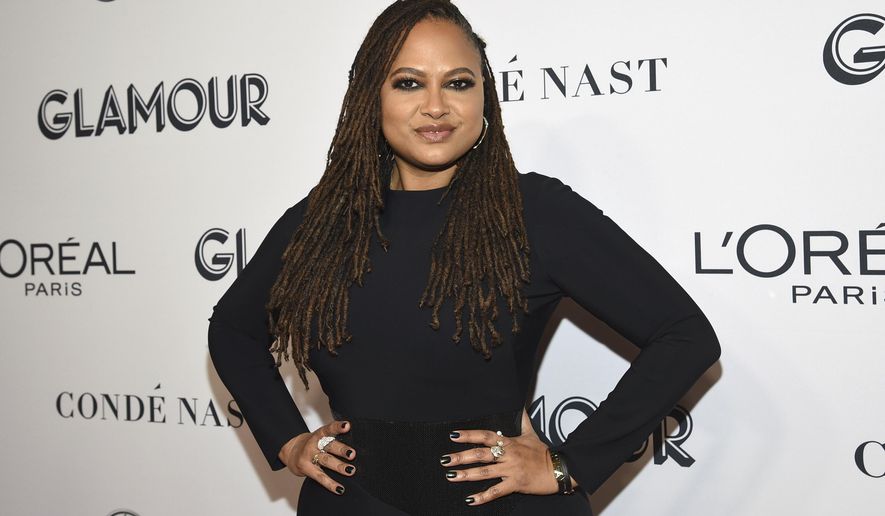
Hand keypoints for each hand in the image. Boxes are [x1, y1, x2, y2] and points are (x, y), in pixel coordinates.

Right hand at [278, 419, 356, 494]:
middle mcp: (313, 444)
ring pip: (326, 461)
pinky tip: (340, 488)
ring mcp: (309, 456)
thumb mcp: (320, 438)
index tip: (347, 425)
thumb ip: (334, 440)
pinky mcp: (306, 469)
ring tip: (351, 470)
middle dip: (341, 450)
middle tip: (352, 454)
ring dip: (339, 466)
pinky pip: (320, 477)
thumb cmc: (312, 445)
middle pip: (329, 446)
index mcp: (319, 434)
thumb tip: (356, 448)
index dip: (337, 427)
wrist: (290, 452)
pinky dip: (330, 484)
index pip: (328, 429)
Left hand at [440, 408, 560, 505]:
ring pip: (485, 472)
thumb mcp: (532, 434)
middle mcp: (508, 454)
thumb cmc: (544, 452)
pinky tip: (470, 499)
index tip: (454, 435)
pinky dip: (483, 496)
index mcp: (509, 442)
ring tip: (451, 476)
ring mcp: (511, 470)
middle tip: (444, 460)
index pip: (485, 436)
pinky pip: (497, 491)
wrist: (558, 469)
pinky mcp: (516, 484)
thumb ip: (523, 420)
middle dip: (460, 456)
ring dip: (466, 475)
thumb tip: (521, 405)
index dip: (469, 435)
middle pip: (480, 454)